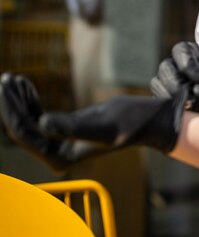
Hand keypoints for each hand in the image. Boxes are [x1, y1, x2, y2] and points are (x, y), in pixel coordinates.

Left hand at [0, 73, 187, 170]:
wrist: (146, 120)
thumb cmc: (129, 122)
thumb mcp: (101, 123)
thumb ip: (72, 126)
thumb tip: (42, 124)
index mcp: (62, 157)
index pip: (25, 135)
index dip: (11, 111)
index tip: (6, 86)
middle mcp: (56, 154)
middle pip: (22, 129)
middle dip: (11, 105)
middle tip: (5, 79)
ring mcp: (58, 143)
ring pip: (27, 122)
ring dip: (18, 101)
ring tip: (12, 78)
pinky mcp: (63, 130)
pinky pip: (37, 116)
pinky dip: (29, 100)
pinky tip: (25, 84)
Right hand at [151, 42, 198, 119]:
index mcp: (197, 55)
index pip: (182, 50)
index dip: (187, 63)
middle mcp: (180, 67)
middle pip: (165, 67)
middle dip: (174, 82)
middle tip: (191, 97)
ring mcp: (172, 84)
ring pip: (158, 84)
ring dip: (170, 95)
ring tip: (190, 106)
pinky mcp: (169, 102)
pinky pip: (158, 102)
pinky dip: (167, 107)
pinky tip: (183, 113)